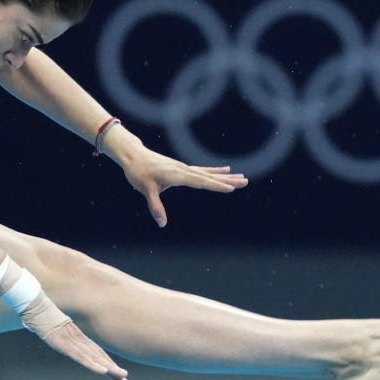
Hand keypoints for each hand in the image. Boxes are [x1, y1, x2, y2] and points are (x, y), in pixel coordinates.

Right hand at [41, 319, 131, 379]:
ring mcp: (73, 342)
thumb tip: (51, 335)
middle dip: (113, 370)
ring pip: (94, 358)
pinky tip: (103, 371)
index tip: (119, 375)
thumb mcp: (52, 330)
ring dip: (109, 368)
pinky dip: (94, 364)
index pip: (96, 354)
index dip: (108, 364)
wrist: (34, 306)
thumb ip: (56, 335)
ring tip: (122, 376)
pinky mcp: (65, 344)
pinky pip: (81, 357)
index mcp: (78, 338)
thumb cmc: (42, 318)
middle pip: (99, 357)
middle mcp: (79, 340)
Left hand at [114, 140, 248, 227]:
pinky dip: (214, 171)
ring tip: (241, 176)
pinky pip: (202, 170)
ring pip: (208, 173)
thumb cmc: (138, 172)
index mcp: (177, 174)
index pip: (200, 181)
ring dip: (225, 176)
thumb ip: (155, 206)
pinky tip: (225, 169)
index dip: (215, 185)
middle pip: (209, 176)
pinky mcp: (182, 168)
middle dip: (228, 180)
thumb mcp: (145, 189)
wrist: (134, 156)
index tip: (230, 188)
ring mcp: (184, 167)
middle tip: (245, 181)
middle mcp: (183, 169)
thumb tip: (162, 223)